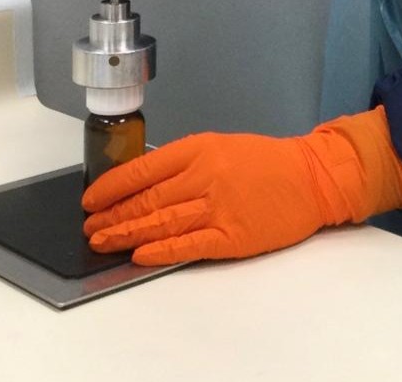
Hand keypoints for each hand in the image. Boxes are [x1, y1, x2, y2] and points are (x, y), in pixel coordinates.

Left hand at [82, 106, 401, 265]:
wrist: (312, 177)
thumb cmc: (267, 160)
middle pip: (147, 199)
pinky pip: (188, 246)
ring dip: (127, 234)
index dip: (112, 186)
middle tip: (90, 227)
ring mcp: (218, 207)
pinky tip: (140, 255)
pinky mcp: (232, 236)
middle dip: (113, 215)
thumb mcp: (221, 146)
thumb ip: (185, 162)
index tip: (91, 199)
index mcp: (201, 148)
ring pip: (161, 223)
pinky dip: (160, 252)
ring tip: (103, 242)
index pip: (144, 168)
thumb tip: (143, 185)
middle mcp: (205, 176)